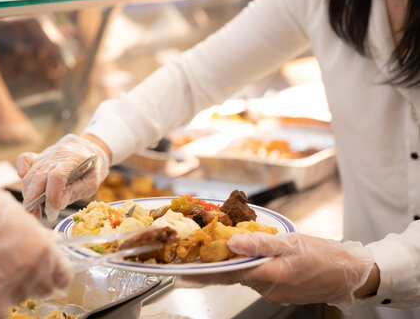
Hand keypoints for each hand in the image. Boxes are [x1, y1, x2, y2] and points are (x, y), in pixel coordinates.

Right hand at [0, 184, 72, 318]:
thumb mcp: (24, 217)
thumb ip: (39, 233)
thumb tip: (51, 238)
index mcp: (46, 248)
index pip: (64, 275)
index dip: (59, 278)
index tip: (55, 279)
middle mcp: (36, 268)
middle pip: (45, 289)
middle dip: (36, 284)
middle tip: (22, 275)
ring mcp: (16, 283)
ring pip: (23, 299)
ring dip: (15, 292)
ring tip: (1, 278)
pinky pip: (1, 316)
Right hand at [16, 134, 109, 220]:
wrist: (88, 147)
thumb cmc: (92, 167)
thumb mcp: (92, 182)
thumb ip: (75, 191)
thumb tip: (57, 205)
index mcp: (74, 160)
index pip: (57, 177)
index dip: (52, 196)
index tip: (52, 212)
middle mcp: (56, 156)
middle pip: (39, 177)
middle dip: (34, 200)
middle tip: (36, 217)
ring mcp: (46, 155)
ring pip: (30, 174)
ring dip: (28, 195)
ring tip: (33, 211)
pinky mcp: (38, 156)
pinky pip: (24, 160)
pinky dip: (21, 172)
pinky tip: (25, 188)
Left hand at [179, 232, 376, 313]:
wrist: (350, 274)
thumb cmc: (325, 257)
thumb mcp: (292, 243)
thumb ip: (260, 243)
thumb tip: (232, 242)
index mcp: (269, 276)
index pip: (228, 275)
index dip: (204, 274)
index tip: (183, 274)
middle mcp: (268, 288)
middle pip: (234, 275)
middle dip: (216, 264)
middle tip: (197, 253)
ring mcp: (274, 291)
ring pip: (246, 275)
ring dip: (234, 263)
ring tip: (222, 245)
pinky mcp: (280, 289)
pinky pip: (258, 276)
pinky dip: (250, 265)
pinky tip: (249, 252)